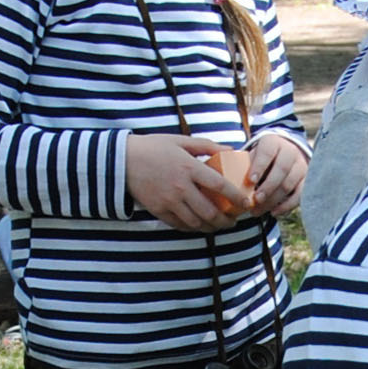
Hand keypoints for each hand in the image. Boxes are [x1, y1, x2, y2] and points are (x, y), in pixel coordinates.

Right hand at [125, 133, 245, 232]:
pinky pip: (180, 225)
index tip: (246, 203)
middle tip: (233, 221)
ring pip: (196, 222)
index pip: (220, 186)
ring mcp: (169, 201)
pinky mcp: (158, 210)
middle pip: (210, 211)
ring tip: (219, 226)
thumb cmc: (153, 147)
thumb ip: (206, 145)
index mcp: (189, 168)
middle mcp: (181, 187)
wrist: (121, 160)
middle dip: (226, 220)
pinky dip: (192, 228)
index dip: (236, 197)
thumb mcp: (180, 140)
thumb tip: (229, 149)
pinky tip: (199, 226)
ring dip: (211, 227)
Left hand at [247, 131, 308, 215]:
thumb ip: (245, 166)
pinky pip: (299, 195)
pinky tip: (274, 212)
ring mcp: (301, 166)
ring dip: (273, 200)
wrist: (284, 153)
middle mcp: (290, 152)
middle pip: (282, 170)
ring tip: (258, 210)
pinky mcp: (306, 180)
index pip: (267, 153)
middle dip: (268, 187)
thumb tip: (233, 183)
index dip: (259, 167)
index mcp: (273, 143)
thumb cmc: (263, 157)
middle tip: (256, 200)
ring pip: (289, 184)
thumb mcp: (253, 155)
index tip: (251, 180)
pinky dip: (286, 206)